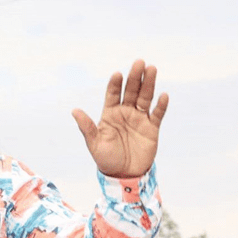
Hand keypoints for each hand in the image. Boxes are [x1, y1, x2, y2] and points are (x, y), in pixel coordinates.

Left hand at [72, 59, 168, 177]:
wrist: (123, 175)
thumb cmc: (105, 159)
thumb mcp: (94, 143)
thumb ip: (87, 127)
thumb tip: (74, 111)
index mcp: (110, 114)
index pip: (113, 94)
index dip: (115, 84)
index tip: (117, 74)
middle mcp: (125, 112)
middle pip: (131, 91)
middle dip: (134, 77)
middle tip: (139, 62)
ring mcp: (139, 119)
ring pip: (145, 97)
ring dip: (149, 84)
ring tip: (152, 69)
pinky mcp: (152, 128)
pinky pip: (157, 114)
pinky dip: (161, 105)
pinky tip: (163, 95)